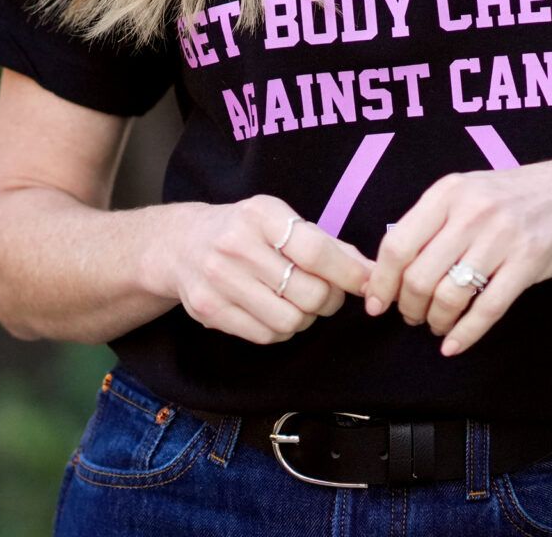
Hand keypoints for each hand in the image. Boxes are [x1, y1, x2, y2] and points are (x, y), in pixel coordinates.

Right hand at [167, 194, 373, 344]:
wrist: (181, 243)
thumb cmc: (245, 231)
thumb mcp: (281, 221)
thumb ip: (326, 244)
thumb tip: (370, 271)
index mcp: (261, 215)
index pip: (316, 251)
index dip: (348, 273)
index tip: (367, 283)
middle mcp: (237, 245)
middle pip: (309, 292)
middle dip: (329, 300)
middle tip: (326, 294)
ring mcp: (220, 280)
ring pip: (291, 320)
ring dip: (305, 318)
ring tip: (298, 303)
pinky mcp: (210, 310)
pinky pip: (266, 335)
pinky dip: (282, 330)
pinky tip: (274, 312)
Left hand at [361, 155, 551, 356]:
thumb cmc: (515, 197)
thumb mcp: (468, 192)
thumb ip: (432, 222)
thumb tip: (389, 268)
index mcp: (448, 192)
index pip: (397, 244)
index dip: (382, 282)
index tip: (377, 304)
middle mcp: (471, 212)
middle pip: (418, 276)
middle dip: (409, 307)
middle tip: (412, 316)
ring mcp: (502, 237)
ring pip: (450, 296)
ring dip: (436, 321)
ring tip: (437, 326)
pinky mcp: (528, 263)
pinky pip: (487, 309)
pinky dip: (465, 334)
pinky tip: (454, 344)